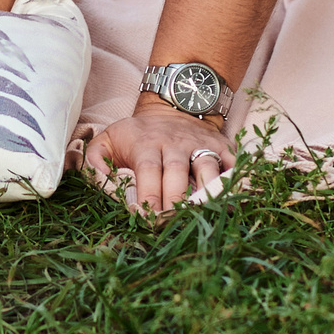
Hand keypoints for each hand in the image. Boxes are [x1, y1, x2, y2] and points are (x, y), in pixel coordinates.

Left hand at [82, 105, 233, 214]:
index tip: (147, 219)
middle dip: (176, 201)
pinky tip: (238, 198)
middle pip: (177, 172)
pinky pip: (232, 163)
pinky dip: (237, 179)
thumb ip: (95, 159)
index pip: (148, 170)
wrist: (172, 108)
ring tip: (205, 215)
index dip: (149, 195)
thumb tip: (102, 180)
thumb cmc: (137, 134)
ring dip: (207, 193)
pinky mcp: (222, 146)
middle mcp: (175, 142)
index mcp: (146, 143)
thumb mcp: (108, 138)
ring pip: (207, 167)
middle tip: (173, 225)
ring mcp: (201, 144)